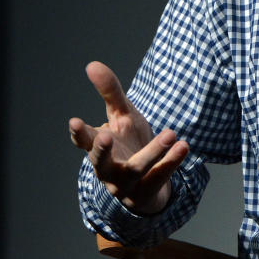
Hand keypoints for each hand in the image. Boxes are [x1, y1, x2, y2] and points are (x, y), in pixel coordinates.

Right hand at [69, 61, 188, 214]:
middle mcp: (107, 169)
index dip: (79, 133)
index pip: (84, 141)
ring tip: (171, 134)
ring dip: (153, 152)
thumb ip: (110, 93)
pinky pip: (158, 178)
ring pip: (136, 169)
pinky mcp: (145, 194)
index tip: (74, 122)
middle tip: (105, 135)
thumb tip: (92, 64)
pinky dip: (171, 163)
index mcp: (99, 148)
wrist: (147, 183)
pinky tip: (183, 147)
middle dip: (102, 150)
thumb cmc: (129, 144)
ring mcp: (125, 185)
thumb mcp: (122, 117)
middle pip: (101, 162)